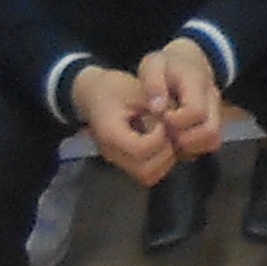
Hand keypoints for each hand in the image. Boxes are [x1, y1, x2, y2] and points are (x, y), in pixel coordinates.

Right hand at [68, 62, 173, 183]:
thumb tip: (173, 117)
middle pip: (145, 171)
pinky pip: (147, 173)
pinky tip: (161, 142)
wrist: (94, 95)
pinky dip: (160, 163)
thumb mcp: (136, 88)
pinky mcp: (125, 163)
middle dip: (164, 152)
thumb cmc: (115, 89)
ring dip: (164, 160)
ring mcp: (118, 161)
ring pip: (148, 177)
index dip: (158, 138)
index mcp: (110, 134)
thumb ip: (155, 104)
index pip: (140, 150)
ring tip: (165, 137)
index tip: (162, 121)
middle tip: (167, 132)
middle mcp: (112, 154)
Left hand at [133, 37, 228, 155]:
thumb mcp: (153, 64)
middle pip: (210, 131)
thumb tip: (158, 109)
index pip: (196, 111)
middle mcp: (213, 100)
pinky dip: (194, 148)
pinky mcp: (215, 123)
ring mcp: (217, 113)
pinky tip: (178, 139)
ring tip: (171, 136)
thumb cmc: (168, 65)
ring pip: (213, 141)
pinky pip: (211, 144)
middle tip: (165, 131)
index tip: (161, 115)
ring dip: (190, 146)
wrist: (191, 61)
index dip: (176, 120)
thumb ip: (153, 83)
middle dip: (184, 138)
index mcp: (197, 83)